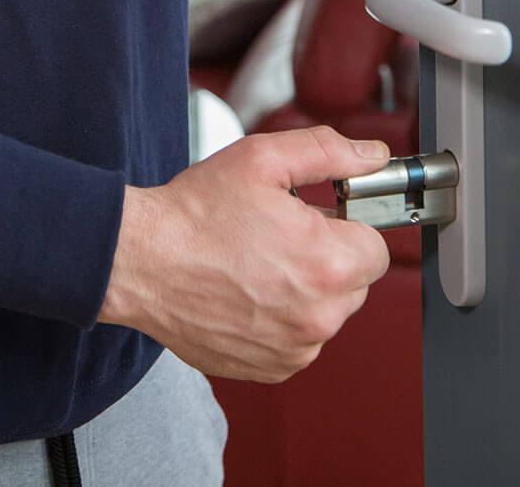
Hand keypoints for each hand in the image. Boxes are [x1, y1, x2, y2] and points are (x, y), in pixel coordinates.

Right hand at [98, 127, 391, 381]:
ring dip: (303, 290)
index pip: (376, 248)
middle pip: (353, 283)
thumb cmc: (197, 213)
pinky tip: (244, 292)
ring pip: (324, 312)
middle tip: (277, 235)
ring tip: (254, 262)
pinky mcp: (271, 368)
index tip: (317, 218)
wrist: (143, 261)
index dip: (346, 226)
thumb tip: (371, 156)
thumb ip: (328, 152)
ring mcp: (295, 349)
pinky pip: (296, 340)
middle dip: (326, 257)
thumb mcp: (262, 159)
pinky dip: (279, 319)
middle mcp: (319, 316)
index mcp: (328, 263)